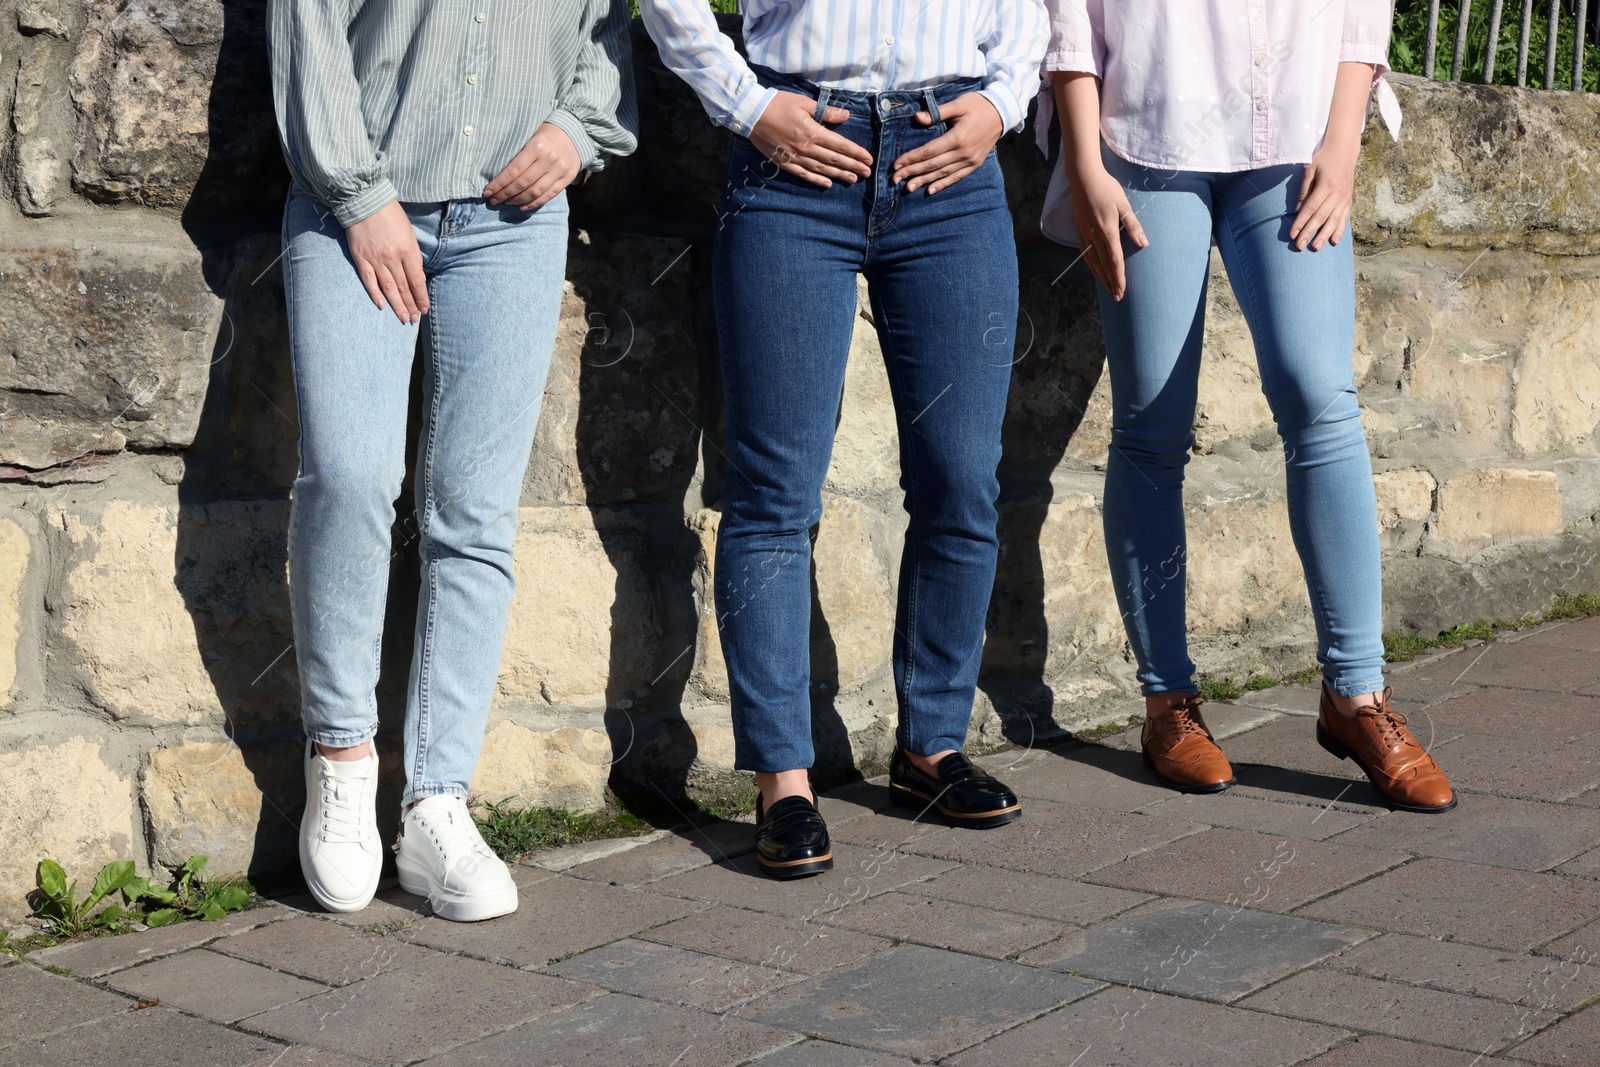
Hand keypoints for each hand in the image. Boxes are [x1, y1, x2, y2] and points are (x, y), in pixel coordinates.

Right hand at [346, 201, 428, 323]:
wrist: (365, 201)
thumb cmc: (391, 214)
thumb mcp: (409, 232)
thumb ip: (413, 254)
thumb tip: (417, 274)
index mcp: (407, 250)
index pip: (417, 281)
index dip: (421, 297)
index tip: (424, 309)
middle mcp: (392, 258)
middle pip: (404, 288)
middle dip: (411, 306)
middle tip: (414, 319)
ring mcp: (375, 259)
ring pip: (388, 288)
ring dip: (397, 305)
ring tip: (403, 318)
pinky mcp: (360, 258)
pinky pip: (369, 280)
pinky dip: (375, 294)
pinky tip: (382, 306)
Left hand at [485, 122, 580, 209]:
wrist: (576, 131)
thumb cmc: (547, 132)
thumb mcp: (531, 134)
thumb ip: (519, 152)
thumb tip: (500, 173)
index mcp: (536, 147)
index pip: (513, 171)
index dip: (499, 184)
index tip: (488, 191)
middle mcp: (548, 160)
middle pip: (522, 184)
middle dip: (505, 194)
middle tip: (494, 200)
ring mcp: (559, 171)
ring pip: (535, 192)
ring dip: (517, 200)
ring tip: (506, 202)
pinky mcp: (567, 178)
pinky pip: (549, 195)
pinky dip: (534, 203)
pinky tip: (522, 206)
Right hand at [750, 91, 872, 187]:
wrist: (751, 114)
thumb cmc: (778, 104)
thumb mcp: (804, 102)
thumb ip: (826, 112)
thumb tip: (846, 115)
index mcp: (812, 131)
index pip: (840, 145)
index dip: (856, 153)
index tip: (868, 159)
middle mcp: (806, 147)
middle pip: (834, 160)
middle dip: (853, 166)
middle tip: (867, 173)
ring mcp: (795, 157)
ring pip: (822, 169)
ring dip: (839, 175)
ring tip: (853, 180)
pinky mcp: (785, 162)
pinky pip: (804, 174)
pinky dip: (816, 180)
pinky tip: (827, 184)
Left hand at [891, 92, 1002, 193]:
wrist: (1003, 112)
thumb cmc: (978, 105)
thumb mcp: (958, 104)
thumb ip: (937, 112)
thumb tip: (917, 118)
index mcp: (957, 138)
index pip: (928, 152)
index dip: (910, 159)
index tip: (895, 165)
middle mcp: (963, 153)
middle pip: (932, 165)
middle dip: (912, 172)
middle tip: (895, 179)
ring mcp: (969, 161)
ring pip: (942, 174)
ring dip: (924, 181)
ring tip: (908, 188)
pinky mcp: (974, 164)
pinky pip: (956, 177)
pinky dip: (942, 184)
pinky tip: (930, 190)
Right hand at [1067, 161, 1147, 300]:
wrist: (1084, 178)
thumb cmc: (1107, 188)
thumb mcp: (1124, 205)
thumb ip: (1133, 226)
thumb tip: (1143, 244)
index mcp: (1108, 231)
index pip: (1115, 260)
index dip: (1119, 278)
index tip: (1122, 291)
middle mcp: (1095, 236)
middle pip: (1104, 265)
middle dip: (1111, 282)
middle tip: (1116, 297)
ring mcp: (1085, 234)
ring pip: (1093, 261)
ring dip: (1101, 276)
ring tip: (1107, 288)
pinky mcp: (1080, 230)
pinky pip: (1085, 253)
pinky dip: (1091, 265)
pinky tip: (1094, 270)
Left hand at [1289, 136, 1358, 250]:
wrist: (1344, 150)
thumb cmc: (1323, 159)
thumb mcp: (1309, 169)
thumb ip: (1304, 190)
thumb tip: (1296, 211)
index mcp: (1326, 185)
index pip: (1310, 208)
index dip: (1301, 222)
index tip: (1292, 234)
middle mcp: (1337, 193)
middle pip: (1321, 217)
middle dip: (1309, 232)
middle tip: (1299, 246)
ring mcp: (1345, 198)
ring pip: (1334, 220)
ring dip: (1324, 235)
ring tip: (1316, 247)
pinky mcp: (1349, 201)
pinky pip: (1344, 218)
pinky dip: (1339, 230)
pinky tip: (1334, 241)